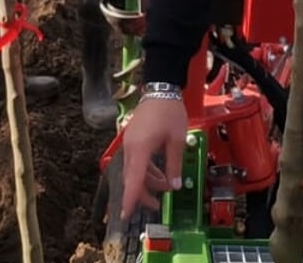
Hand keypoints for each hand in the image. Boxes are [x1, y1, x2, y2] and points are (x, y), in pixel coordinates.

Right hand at [118, 97, 188, 217]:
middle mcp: (131, 148)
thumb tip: (174, 187)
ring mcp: (130, 143)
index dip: (130, 199)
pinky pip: (137, 161)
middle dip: (143, 194)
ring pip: (135, 170)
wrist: (160, 88)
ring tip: (165, 186)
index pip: (133, 180)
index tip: (125, 215)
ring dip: (148, 181)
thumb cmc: (169, 112)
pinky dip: (147, 170)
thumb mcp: (177, 140)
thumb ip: (174, 164)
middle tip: (157, 206)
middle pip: (132, 178)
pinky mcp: (133, 139)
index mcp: (140, 149)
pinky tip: (159, 172)